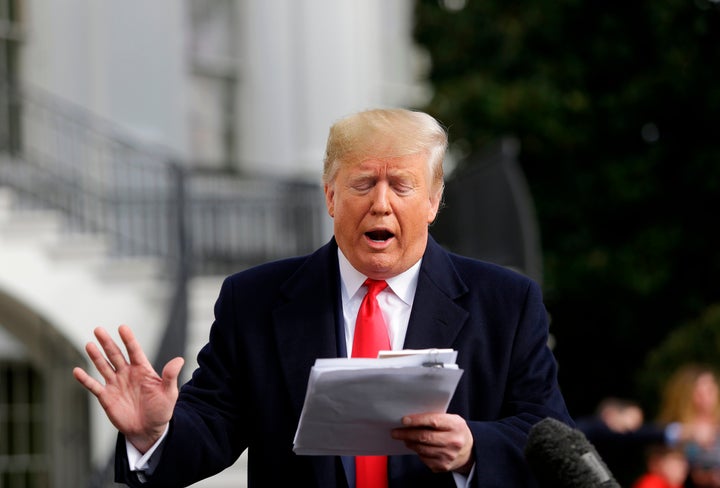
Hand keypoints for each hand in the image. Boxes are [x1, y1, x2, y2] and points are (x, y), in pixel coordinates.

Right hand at [72, 325, 183, 452]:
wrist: (149, 430)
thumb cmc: (161, 410)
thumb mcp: (169, 393)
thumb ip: (170, 376)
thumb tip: (179, 360)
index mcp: (142, 370)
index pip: (134, 351)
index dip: (128, 339)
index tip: (122, 327)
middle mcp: (127, 373)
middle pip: (115, 355)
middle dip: (107, 342)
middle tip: (98, 329)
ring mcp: (116, 384)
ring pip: (103, 366)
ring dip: (96, 356)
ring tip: (89, 344)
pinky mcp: (107, 397)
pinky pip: (94, 386)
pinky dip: (85, 379)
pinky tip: (77, 371)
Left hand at [391, 413, 473, 474]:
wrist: (469, 451)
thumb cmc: (455, 431)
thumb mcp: (451, 420)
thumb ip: (435, 418)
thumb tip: (411, 419)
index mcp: (456, 425)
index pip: (433, 421)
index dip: (417, 420)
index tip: (404, 420)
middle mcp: (453, 441)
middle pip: (425, 437)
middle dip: (407, 434)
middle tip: (395, 432)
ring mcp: (448, 456)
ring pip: (422, 449)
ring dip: (410, 443)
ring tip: (404, 438)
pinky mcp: (443, 466)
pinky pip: (424, 458)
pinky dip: (418, 452)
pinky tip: (416, 446)